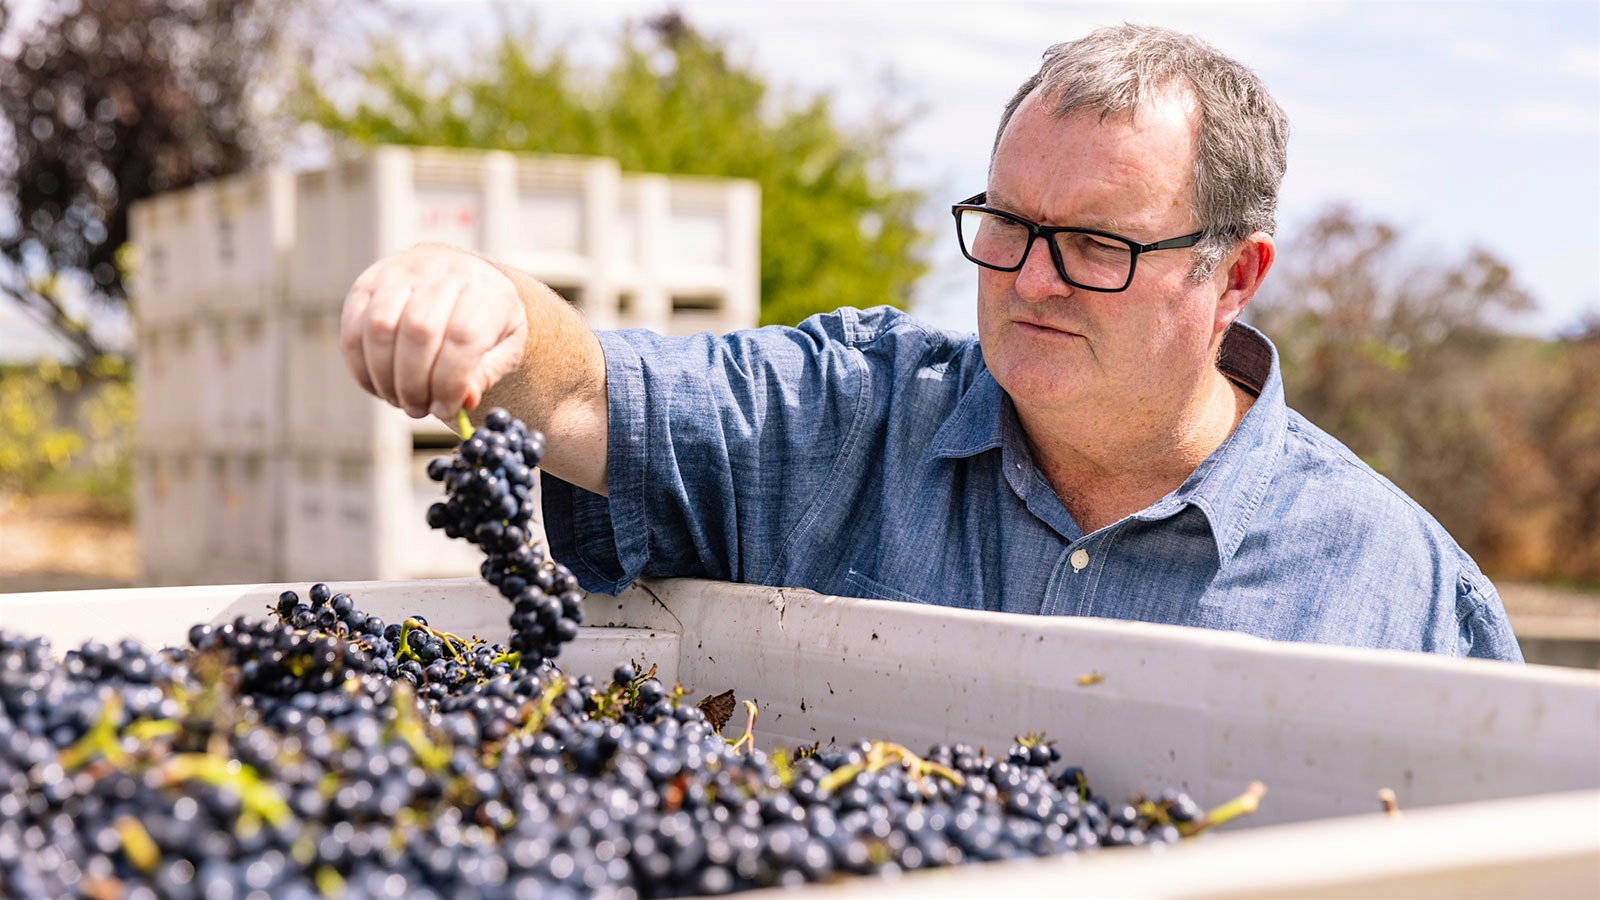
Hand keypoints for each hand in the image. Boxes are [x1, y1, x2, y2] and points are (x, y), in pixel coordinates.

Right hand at [339, 245, 528, 420]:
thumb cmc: (484, 319)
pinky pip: (354, 329)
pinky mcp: (367, 283)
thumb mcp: (504, 346)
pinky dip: (361, 368)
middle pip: (419, 331)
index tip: (446, 409)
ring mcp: (400, 272)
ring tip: (400, 400)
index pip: (462, 335)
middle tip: (419, 409)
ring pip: (381, 328)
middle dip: (415, 383)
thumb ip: (486, 374)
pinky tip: (379, 386)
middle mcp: (441, 271)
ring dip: (385, 377)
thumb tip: (465, 401)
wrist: (458, 276)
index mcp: (484, 288)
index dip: (450, 381)